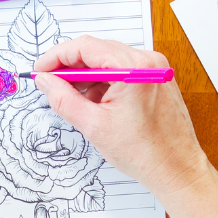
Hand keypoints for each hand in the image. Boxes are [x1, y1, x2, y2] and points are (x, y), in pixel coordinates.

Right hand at [33, 35, 209, 200]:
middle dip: (70, 66)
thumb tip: (45, 81)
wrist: (178, 170)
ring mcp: (154, 68)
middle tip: (49, 83)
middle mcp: (148, 61)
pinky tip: (94, 102)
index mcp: (134, 68)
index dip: (57, 56)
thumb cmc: (146, 153)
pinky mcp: (156, 77)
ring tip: (72, 98)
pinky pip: (122, 69)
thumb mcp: (94, 126)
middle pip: (97, 50)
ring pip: (108, 60)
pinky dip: (103, 81)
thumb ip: (63, 98)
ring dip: (86, 75)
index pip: (85, 47)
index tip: (40, 69)